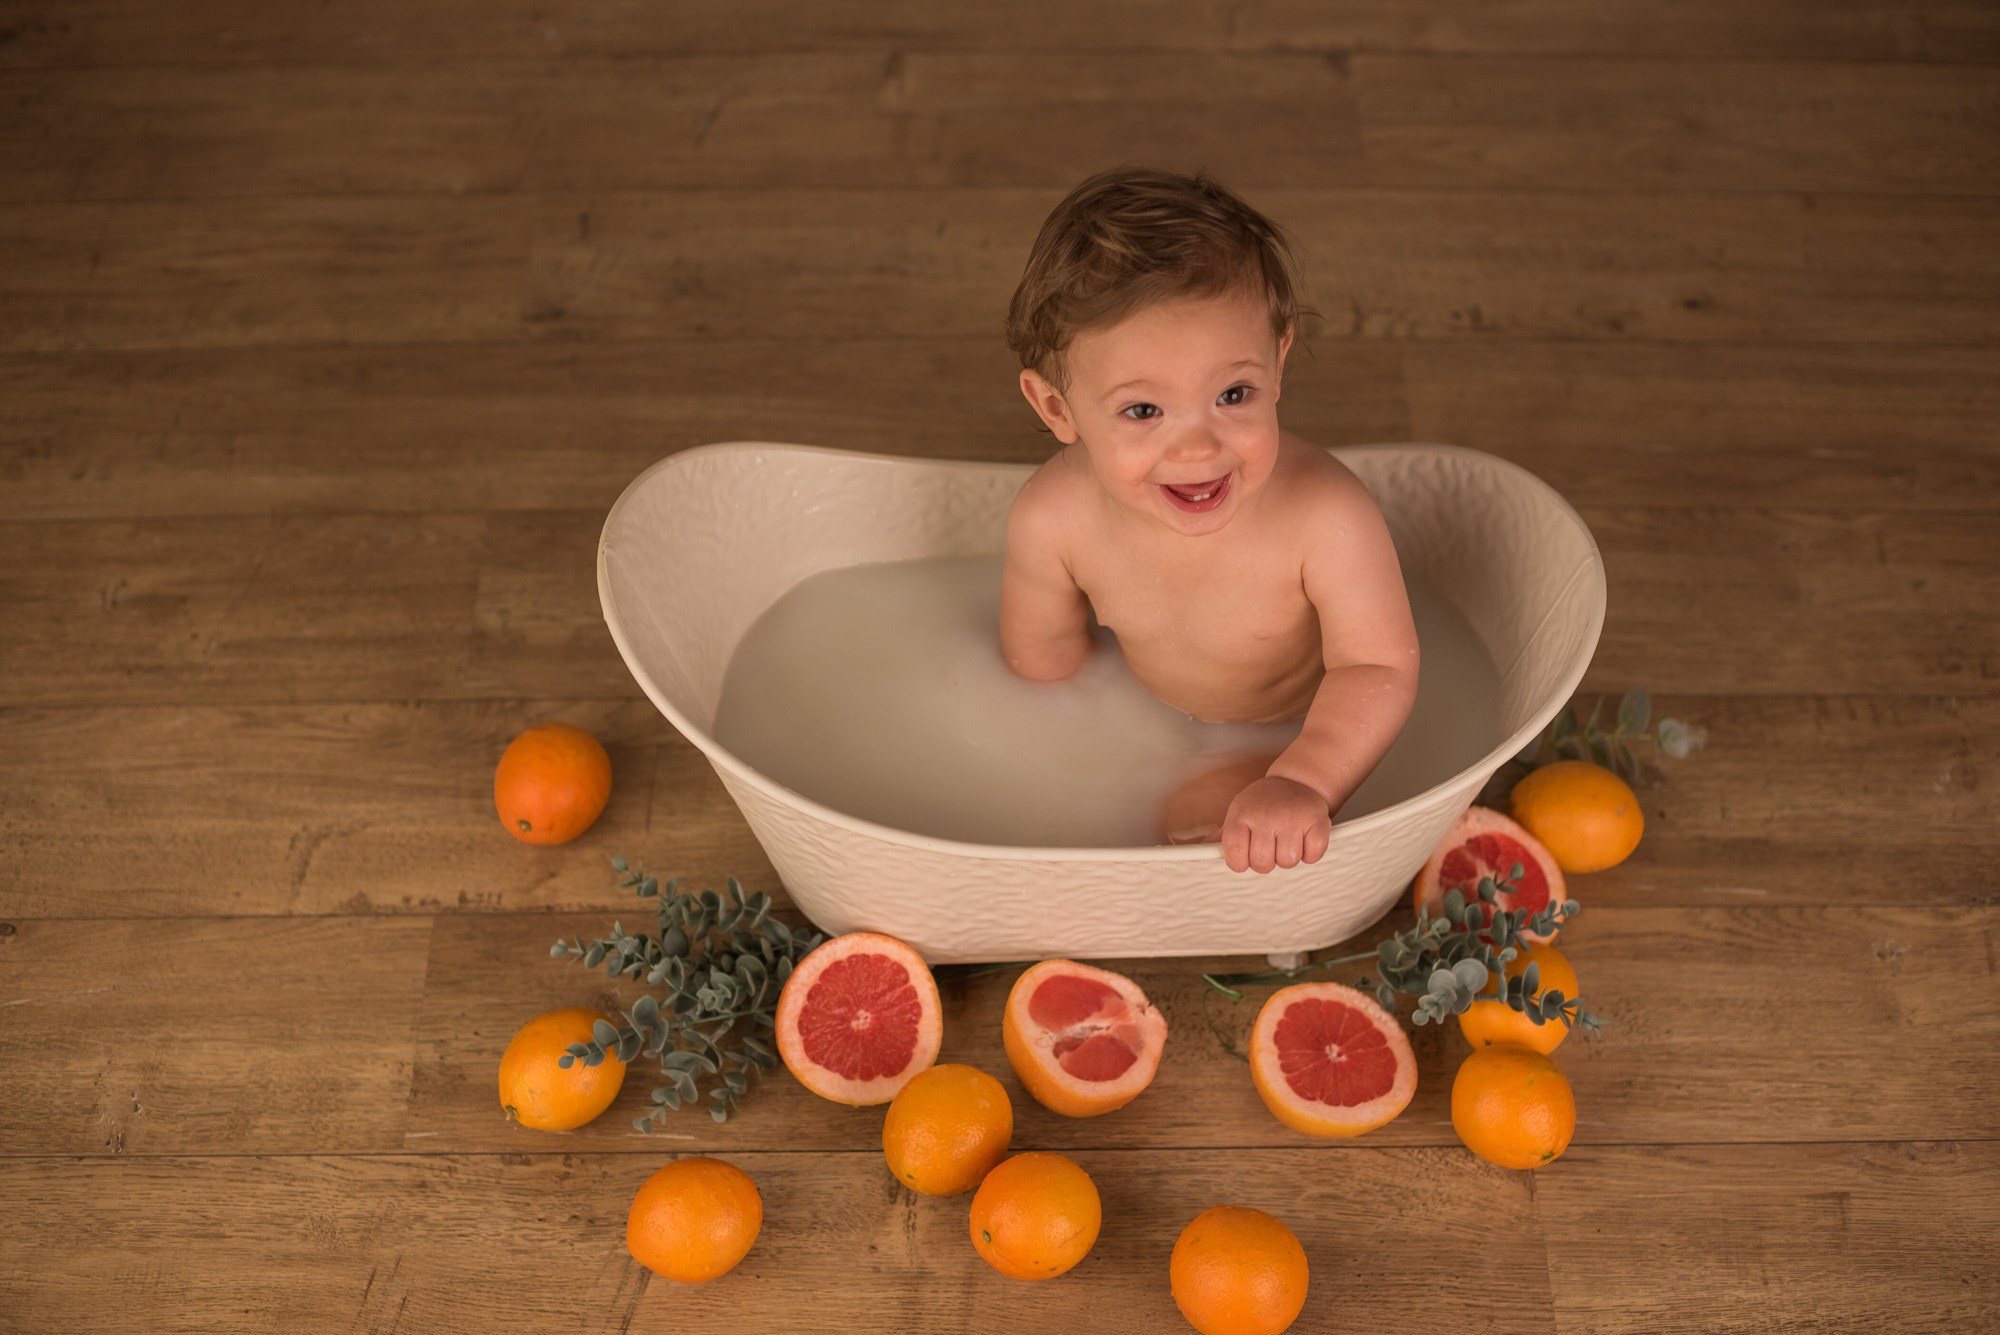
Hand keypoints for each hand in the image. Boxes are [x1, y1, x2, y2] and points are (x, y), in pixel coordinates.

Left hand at [1215, 776, 1332, 873]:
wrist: (1298, 781)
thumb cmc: (1264, 803)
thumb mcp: (1239, 812)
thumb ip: (1223, 835)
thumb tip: (1201, 851)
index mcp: (1242, 815)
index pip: (1234, 854)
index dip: (1240, 862)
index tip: (1246, 857)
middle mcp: (1266, 816)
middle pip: (1262, 863)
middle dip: (1267, 861)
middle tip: (1270, 846)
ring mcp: (1293, 818)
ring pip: (1288, 862)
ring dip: (1289, 857)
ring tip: (1287, 840)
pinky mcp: (1318, 821)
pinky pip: (1313, 856)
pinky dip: (1310, 853)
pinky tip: (1305, 839)